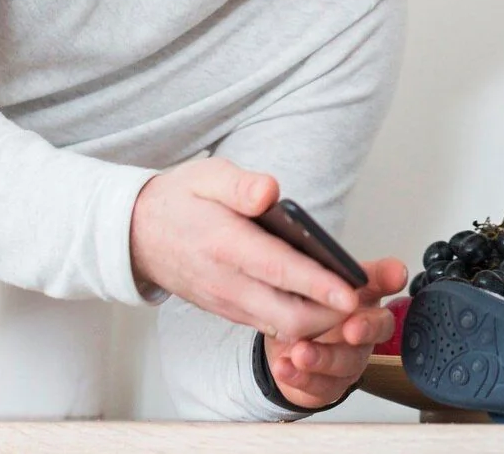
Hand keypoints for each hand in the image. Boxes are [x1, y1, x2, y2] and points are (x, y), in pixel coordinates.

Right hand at [129, 157, 396, 341]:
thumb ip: (240, 184)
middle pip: (288, 315)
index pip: (279, 270)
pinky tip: (326, 310)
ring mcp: (228, 302)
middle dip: (331, 315)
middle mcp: (227, 282)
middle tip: (367, 302)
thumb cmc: (178, 200)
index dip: (318, 283)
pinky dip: (302, 325)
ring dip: (321, 324)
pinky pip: (271, 326)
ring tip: (356, 307)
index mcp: (224, 243)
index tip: (352, 290)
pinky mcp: (231, 310)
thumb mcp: (206, 176)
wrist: (136, 234)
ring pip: (282, 327)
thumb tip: (270, 191)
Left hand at [263, 260, 409, 409]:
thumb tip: (307, 237)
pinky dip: (301, 378)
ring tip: (300, 352)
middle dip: (367, 329)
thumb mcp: (311, 282)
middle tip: (352, 328)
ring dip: (323, 358)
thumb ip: (317, 263)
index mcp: (362, 295)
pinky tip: (285, 367)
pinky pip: (321, 386)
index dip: (391, 277)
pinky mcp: (331, 384)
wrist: (288, 347)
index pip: (383, 281)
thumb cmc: (308, 308)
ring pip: (346, 362)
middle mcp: (363, 327)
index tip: (396, 274)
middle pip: (378, 328)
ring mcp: (350, 358)